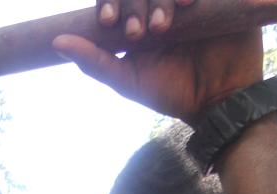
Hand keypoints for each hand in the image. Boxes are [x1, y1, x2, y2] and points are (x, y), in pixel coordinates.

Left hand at [52, 0, 262, 122]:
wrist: (219, 100)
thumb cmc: (170, 92)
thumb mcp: (128, 80)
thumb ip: (94, 61)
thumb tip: (57, 42)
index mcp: (138, 16)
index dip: (110, 2)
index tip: (109, 23)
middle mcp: (163, 2)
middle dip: (136, 3)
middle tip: (143, 33)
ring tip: (163, 26)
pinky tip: (187, 4)